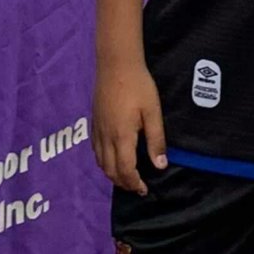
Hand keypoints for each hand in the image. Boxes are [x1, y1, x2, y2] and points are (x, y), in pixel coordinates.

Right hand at [94, 58, 168, 193]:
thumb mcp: (153, 112)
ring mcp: (97, 130)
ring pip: (100, 162)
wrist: (116, 64)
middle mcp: (106, 137)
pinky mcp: (94, 122)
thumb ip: (156, 140)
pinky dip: (103, 162)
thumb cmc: (138, 86)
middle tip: (137, 187)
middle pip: (110, 170)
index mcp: (122, 136)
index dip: (134, 184)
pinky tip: (112, 158)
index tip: (144, 190)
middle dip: (123, 183)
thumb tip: (160, 166)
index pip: (125, 170)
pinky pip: (95, 150)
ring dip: (112, 174)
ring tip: (126, 177)